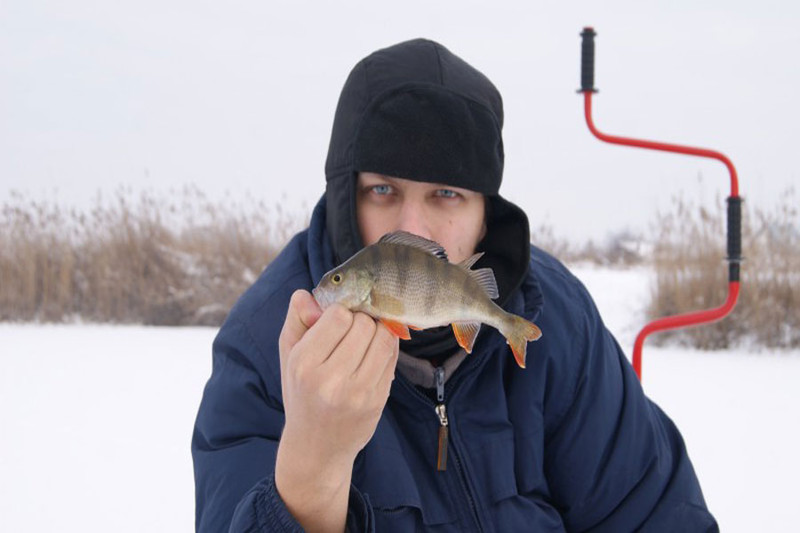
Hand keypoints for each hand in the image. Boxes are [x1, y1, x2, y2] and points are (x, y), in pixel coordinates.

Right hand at [275, 289, 398, 531]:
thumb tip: (308, 293)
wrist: (316, 447)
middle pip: (364, 324)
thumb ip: (297, 319)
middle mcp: (330, 379)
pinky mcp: (377, 401)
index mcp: (304, 363)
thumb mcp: (289, 355)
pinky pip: (392, 358)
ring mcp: (358, 393)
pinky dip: (385, 350)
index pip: (338, 315)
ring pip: (383, 338)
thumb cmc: (301, 392)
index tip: (337, 323)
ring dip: (377, 333)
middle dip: (361, 321)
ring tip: (364, 342)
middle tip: (353, 332)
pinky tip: (372, 357)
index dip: (341, 313)